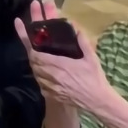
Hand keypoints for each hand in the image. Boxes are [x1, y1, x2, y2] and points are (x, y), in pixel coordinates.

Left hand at [14, 0, 110, 114]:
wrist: (97, 100)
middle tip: (35, 49)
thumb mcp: (91, 58)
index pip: (36, 55)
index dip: (31, 47)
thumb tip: (75, 27)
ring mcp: (50, 87)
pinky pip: (41, 85)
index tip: (30, 41)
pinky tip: (46, 74)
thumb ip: (82, 41)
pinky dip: (41, 78)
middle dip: (32, 55)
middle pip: (34, 64)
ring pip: (36, 74)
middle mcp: (52, 76)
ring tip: (40, 60)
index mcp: (59, 65)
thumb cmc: (94, 78)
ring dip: (36, 66)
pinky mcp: (52, 95)